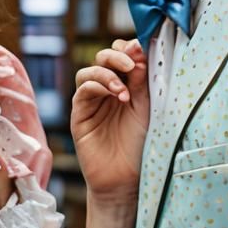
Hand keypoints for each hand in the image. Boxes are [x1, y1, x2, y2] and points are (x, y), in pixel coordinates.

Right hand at [71, 39, 148, 205]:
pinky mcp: (80, 114)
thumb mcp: (147, 107)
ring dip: (107, 72)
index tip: (143, 48)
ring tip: (124, 90)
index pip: (123, 56)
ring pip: (90, 71)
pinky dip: (98, 86)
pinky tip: (115, 96)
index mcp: (127, 85)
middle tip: (132, 63)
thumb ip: (142, 80)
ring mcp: (92, 101)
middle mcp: (107, 90)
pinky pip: (83, 90)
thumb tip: (139, 49)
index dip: (130, 48)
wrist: (126, 179)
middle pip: (103, 57)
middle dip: (117, 55)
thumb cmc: (140, 145)